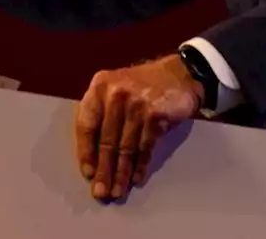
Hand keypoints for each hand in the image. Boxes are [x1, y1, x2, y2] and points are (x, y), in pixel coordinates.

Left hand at [75, 54, 203, 199]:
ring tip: (118, 191)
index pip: (86, 124)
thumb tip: (93, 158)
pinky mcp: (155, 114)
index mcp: (100, 86)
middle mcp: (116, 93)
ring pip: (125, 147)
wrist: (180, 74)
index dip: (85, 152)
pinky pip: (145, 147)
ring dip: (121, 173)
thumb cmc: (142, 86)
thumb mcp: (116, 90)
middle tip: (101, 191)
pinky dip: (140, 165)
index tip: (88, 173)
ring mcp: (137, 103)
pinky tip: (136, 178)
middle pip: (106, 140)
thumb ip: (102, 114)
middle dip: (104, 170)